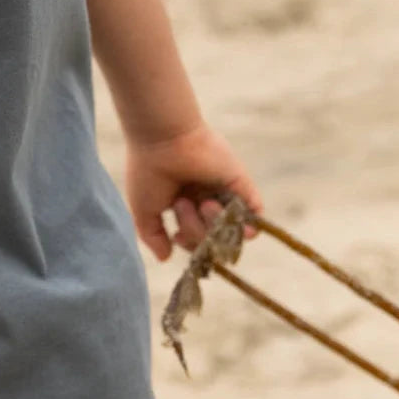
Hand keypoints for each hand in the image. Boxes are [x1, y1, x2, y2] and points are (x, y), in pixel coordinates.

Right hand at [124, 123, 262, 261]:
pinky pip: (253, 212)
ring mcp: (223, 190)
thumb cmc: (148, 172)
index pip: (195, 238)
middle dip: (197, 232)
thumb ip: (153, 237)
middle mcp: (204, 197)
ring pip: (230, 229)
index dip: (189, 244)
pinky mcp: (240, 182)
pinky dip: (246, 224)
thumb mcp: (144, 212)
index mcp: (183, 202)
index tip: (175, 234)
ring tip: (201, 203)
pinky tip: (232, 222)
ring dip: (214, 225)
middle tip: (182, 205)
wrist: (161, 139)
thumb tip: (165, 258)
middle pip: (212, 237)